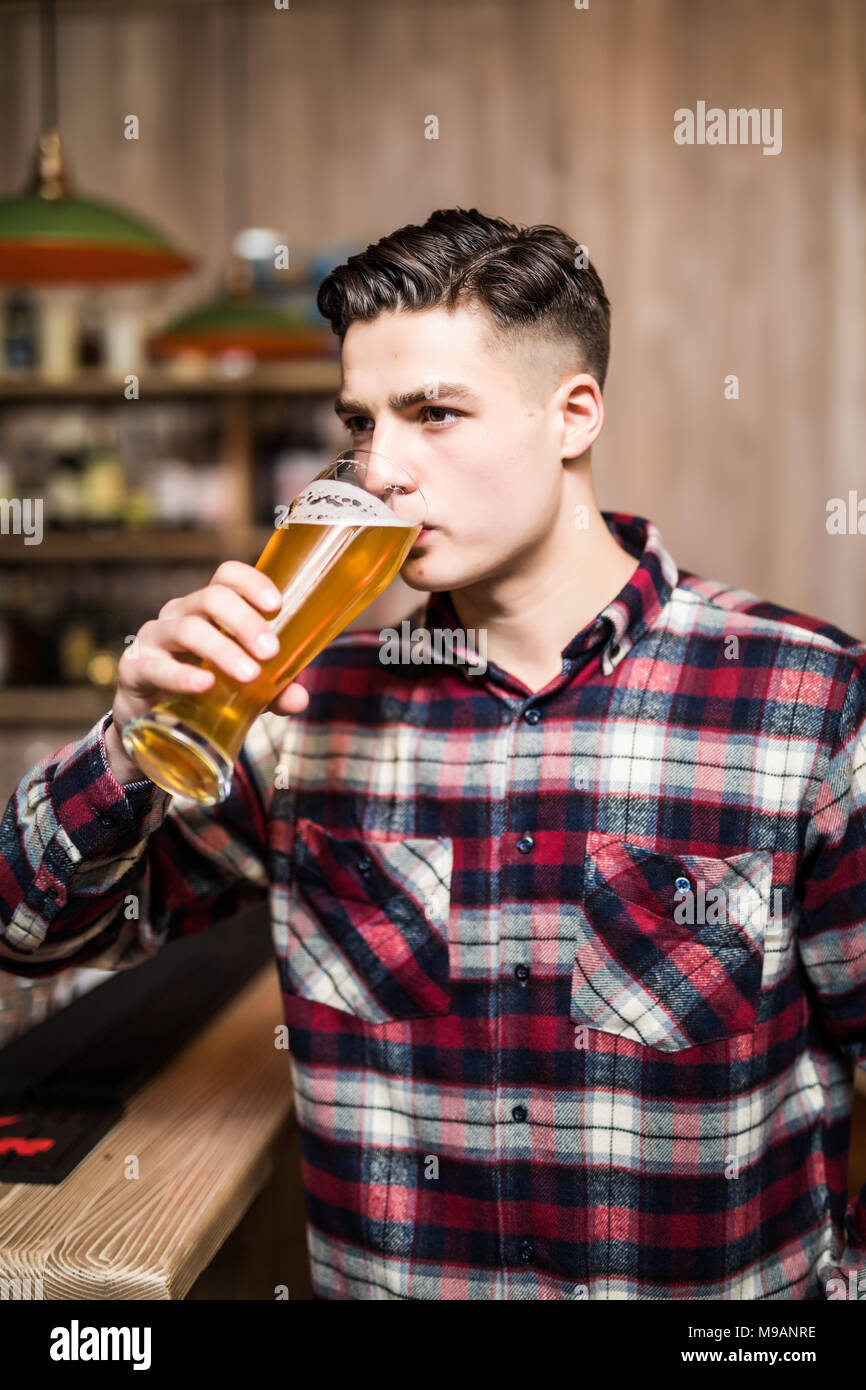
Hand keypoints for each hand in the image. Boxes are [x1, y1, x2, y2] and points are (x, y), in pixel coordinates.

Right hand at [112, 559, 310, 737]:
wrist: (152, 723)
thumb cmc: (203, 692)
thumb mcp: (245, 691)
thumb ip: (274, 692)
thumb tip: (298, 697)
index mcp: (208, 609)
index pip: (227, 577)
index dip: (252, 583)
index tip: (277, 606)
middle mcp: (180, 614)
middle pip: (212, 598)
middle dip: (245, 621)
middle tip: (271, 651)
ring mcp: (154, 639)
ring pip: (187, 629)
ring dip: (222, 650)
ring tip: (250, 674)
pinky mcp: (134, 669)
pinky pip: (156, 666)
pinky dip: (182, 675)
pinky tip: (205, 684)